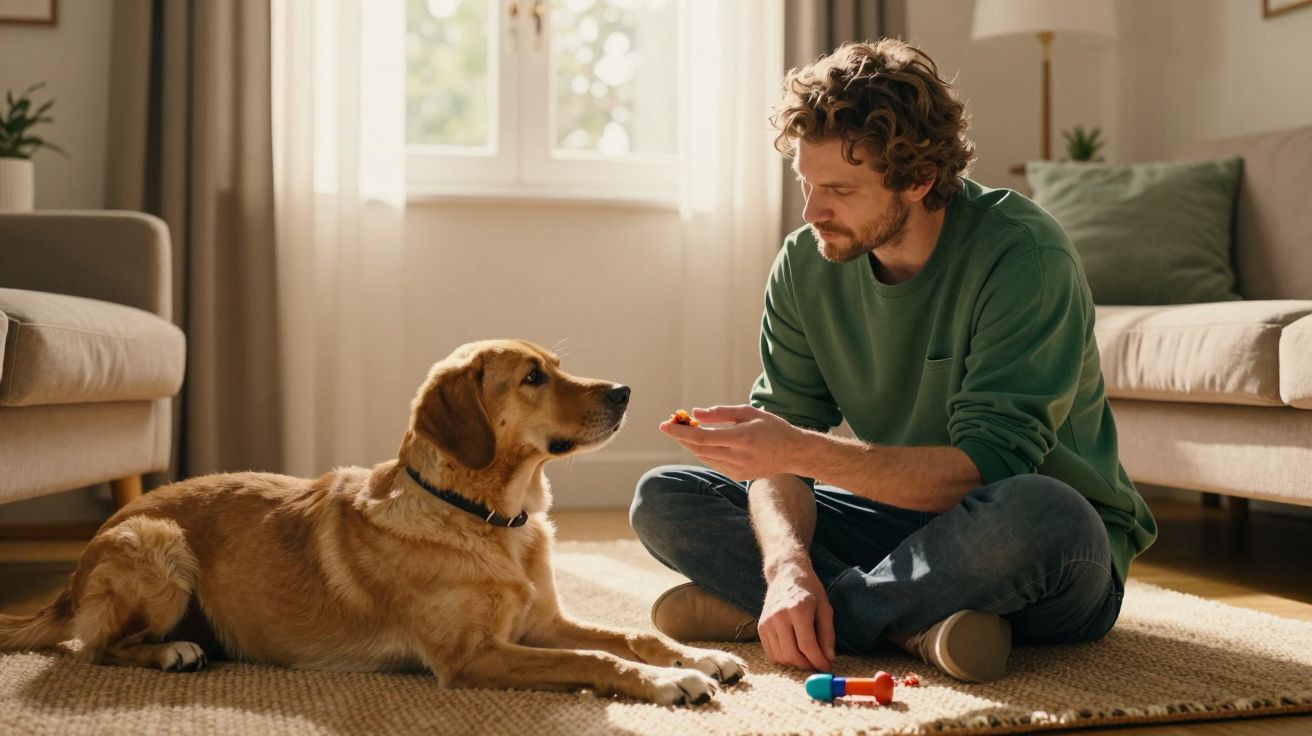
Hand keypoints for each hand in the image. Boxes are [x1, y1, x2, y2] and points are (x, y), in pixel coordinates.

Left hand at [659, 405, 803, 481]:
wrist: (793, 453)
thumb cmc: (771, 427)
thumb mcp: (748, 412)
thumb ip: (720, 413)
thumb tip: (695, 413)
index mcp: (742, 438)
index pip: (702, 437)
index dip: (680, 432)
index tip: (665, 424)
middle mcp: (738, 457)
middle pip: (699, 449)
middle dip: (681, 437)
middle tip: (670, 424)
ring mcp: (737, 469)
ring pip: (704, 457)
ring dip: (690, 444)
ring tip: (683, 430)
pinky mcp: (737, 476)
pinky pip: (713, 463)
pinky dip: (703, 452)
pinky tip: (701, 441)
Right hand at [758, 563, 835, 670]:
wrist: (785, 575)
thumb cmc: (809, 590)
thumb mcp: (825, 608)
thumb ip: (827, 634)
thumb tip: (829, 658)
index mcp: (797, 610)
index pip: (807, 645)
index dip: (818, 660)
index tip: (827, 667)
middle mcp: (779, 617)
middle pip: (792, 654)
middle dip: (807, 665)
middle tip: (818, 664)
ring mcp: (767, 622)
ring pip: (780, 657)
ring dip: (796, 664)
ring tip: (808, 658)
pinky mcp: (761, 627)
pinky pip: (771, 653)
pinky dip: (784, 658)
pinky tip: (795, 652)